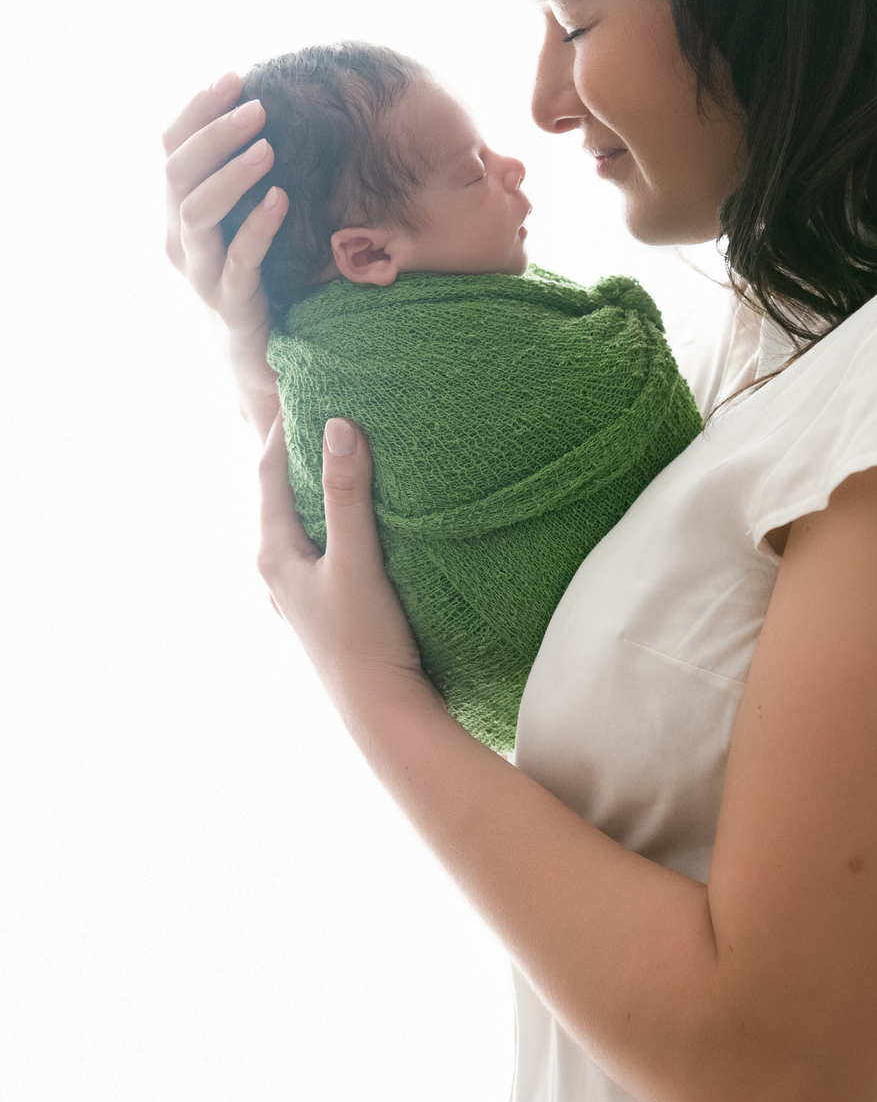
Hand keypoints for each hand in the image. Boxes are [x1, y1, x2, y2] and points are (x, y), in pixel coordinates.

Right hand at [163, 72, 288, 440]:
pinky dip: (257, 226)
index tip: (233, 77)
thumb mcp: (249, 223)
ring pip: (196, 214)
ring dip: (230, 175)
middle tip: (256, 105)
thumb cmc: (259, 284)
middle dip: (214, 133)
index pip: (172, 149)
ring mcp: (201, 274)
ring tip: (267, 146)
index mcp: (180, 213)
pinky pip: (238, 260)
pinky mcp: (231, 304)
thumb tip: (274, 118)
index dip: (196, 111)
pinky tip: (279, 198)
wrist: (261, 365)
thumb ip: (250, 180)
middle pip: (177, 174)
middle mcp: (180, 241)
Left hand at [257, 413, 438, 720]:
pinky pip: (323, 549)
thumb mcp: (357, 560)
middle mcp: (276, 573)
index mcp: (272, 555)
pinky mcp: (326, 610)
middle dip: (303, 454)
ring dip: (321, 490)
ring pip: (304, 525)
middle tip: (329, 411)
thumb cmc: (365, 640)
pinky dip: (336, 523)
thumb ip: (347, 494)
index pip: (269, 472)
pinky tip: (363, 522)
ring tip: (348, 456)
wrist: (382, 714)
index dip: (286, 428)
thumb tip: (338, 426)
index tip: (304, 387)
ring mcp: (299, 595)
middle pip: (283, 496)